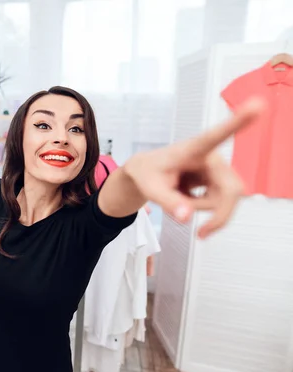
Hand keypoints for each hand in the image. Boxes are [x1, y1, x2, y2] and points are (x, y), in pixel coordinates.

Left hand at [123, 98, 263, 238]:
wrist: (145, 173)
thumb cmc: (148, 173)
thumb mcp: (151, 189)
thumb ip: (168, 202)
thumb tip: (186, 217)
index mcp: (193, 149)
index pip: (216, 136)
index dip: (238, 122)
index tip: (257, 106)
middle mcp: (211, 157)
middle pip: (232, 191)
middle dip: (218, 215)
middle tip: (202, 234)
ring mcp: (218, 170)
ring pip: (225, 201)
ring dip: (204, 211)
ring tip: (180, 202)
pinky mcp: (219, 180)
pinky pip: (221, 204)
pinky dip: (206, 211)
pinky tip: (189, 202)